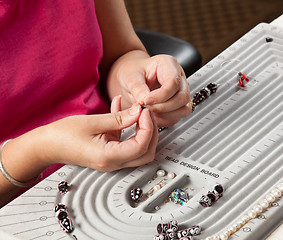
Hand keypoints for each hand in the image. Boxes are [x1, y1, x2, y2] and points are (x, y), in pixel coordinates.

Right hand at [42, 95, 157, 171]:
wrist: (46, 146)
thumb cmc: (62, 136)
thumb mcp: (93, 122)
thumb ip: (118, 118)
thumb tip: (138, 112)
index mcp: (109, 157)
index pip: (141, 146)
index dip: (148, 127)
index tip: (144, 112)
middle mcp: (113, 162)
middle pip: (146, 152)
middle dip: (151, 132)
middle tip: (145, 113)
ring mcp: (112, 159)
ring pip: (139, 148)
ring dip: (142, 130)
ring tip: (137, 111)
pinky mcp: (108, 152)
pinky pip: (125, 141)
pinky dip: (127, 127)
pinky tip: (120, 108)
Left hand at [108, 51, 192, 126]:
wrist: (131, 79)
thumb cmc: (132, 72)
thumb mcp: (130, 76)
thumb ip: (138, 89)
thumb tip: (144, 101)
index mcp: (169, 65)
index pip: (173, 82)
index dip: (161, 95)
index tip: (146, 101)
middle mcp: (178, 78)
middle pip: (182, 97)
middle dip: (164, 107)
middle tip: (146, 108)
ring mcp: (179, 92)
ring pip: (183, 109)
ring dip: (166, 115)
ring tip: (148, 112)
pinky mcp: (177, 106)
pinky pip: (177, 117)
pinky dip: (165, 120)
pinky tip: (153, 116)